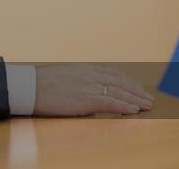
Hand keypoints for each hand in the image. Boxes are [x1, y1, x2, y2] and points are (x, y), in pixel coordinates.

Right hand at [33, 64, 153, 115]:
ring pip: (120, 92)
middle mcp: (91, 75)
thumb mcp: (64, 77)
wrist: (30, 87)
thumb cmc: (42, 85)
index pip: (113, 73)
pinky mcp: (87, 99)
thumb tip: (86, 93)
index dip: (128, 81)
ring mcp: (90, 86)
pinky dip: (125, 106)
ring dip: (136, 99)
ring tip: (147, 105)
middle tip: (148, 98)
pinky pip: (111, 103)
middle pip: (121, 82)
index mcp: (85, 69)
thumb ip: (79, 82)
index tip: (136, 87)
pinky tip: (134, 110)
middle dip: (136, 90)